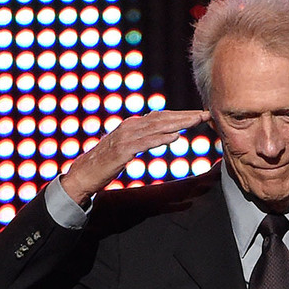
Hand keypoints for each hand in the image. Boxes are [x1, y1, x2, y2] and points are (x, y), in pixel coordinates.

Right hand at [59, 109, 210, 204]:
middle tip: (205, 114)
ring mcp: (126, 138)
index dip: (180, 115)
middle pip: (162, 118)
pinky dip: (160, 139)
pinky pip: (145, 143)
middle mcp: (130, 127)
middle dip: (185, 116)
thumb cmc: (105, 163)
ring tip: (196, 121)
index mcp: (132, 125)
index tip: (198, 115)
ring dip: (178, 123)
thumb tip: (166, 133)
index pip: (160, 117)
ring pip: (157, 127)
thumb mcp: (128, 147)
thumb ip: (144, 138)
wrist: (83, 174)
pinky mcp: (123, 151)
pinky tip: (175, 137)